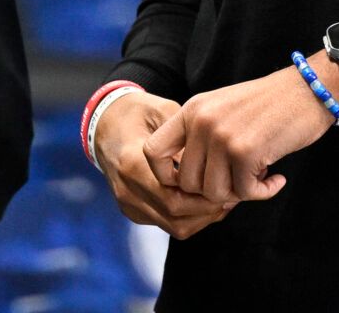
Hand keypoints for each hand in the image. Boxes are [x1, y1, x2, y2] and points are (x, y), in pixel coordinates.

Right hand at [93, 90, 235, 238]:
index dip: (205, 200)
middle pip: (176, 218)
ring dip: (201, 217)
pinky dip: (190, 217)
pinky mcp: (133, 210)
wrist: (106, 124)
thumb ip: (185, 137)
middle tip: (232, 196)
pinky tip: (205, 200)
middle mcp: (127, 190)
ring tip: (223, 199)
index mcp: (133, 165)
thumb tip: (214, 163)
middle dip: (208, 211)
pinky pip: (166, 223)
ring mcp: (128, 204)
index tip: (228, 186)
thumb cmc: (137, 113)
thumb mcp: (163, 111)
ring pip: (173, 226)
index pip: (174, 199)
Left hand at [144, 52, 338, 203]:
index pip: (153, 152)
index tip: (190, 182)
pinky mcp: (246, 152)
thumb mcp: (223, 109)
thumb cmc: (268, 105)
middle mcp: (202, 122)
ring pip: (214, 193)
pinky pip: (244, 193)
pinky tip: (275, 179)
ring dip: (239, 193)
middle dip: (214, 191)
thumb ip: (201, 138)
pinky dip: (262, 193)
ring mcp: (222, 137)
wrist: (307, 90)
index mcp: (192, 110)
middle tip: (239, 183)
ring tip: (257, 177)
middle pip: (188, 183)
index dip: (165, 176)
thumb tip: (187, 185)